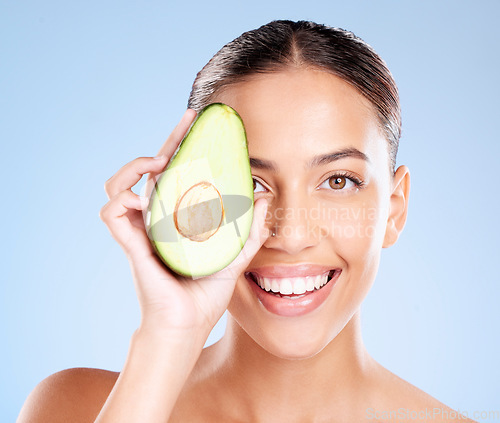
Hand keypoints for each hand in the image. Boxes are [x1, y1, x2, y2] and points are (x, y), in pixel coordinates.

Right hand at [99, 109, 268, 340]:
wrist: (188, 325)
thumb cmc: (206, 294)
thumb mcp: (235, 257)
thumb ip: (251, 230)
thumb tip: (265, 198)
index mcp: (177, 219)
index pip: (177, 174)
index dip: (184, 145)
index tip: (198, 123)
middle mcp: (156, 219)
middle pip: (151, 170)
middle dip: (167, 140)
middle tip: (188, 120)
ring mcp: (141, 230)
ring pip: (118, 185)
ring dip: (133, 167)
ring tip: (158, 163)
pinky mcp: (131, 244)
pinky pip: (111, 212)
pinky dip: (120, 199)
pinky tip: (142, 199)